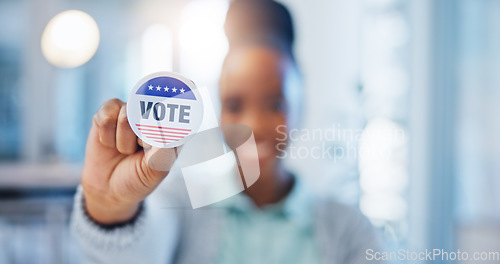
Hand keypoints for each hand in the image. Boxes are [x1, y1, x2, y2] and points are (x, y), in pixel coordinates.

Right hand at [81, 99, 175, 223]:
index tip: (183, 96)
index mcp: (171, 129)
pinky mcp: (108, 113)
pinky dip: (107, 136)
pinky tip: (110, 144)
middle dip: (144, 133)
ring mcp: (130, 112)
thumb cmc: (138, 179)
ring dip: (124, 141)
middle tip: (142, 148)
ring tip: (125, 151)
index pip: (178, 108)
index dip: (179, 100)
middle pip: (150, 108)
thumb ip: (162, 149)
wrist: (109, 190)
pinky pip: (106, 116)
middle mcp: (151, 116)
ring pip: (126, 115)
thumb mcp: (156, 170)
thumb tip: (158, 126)